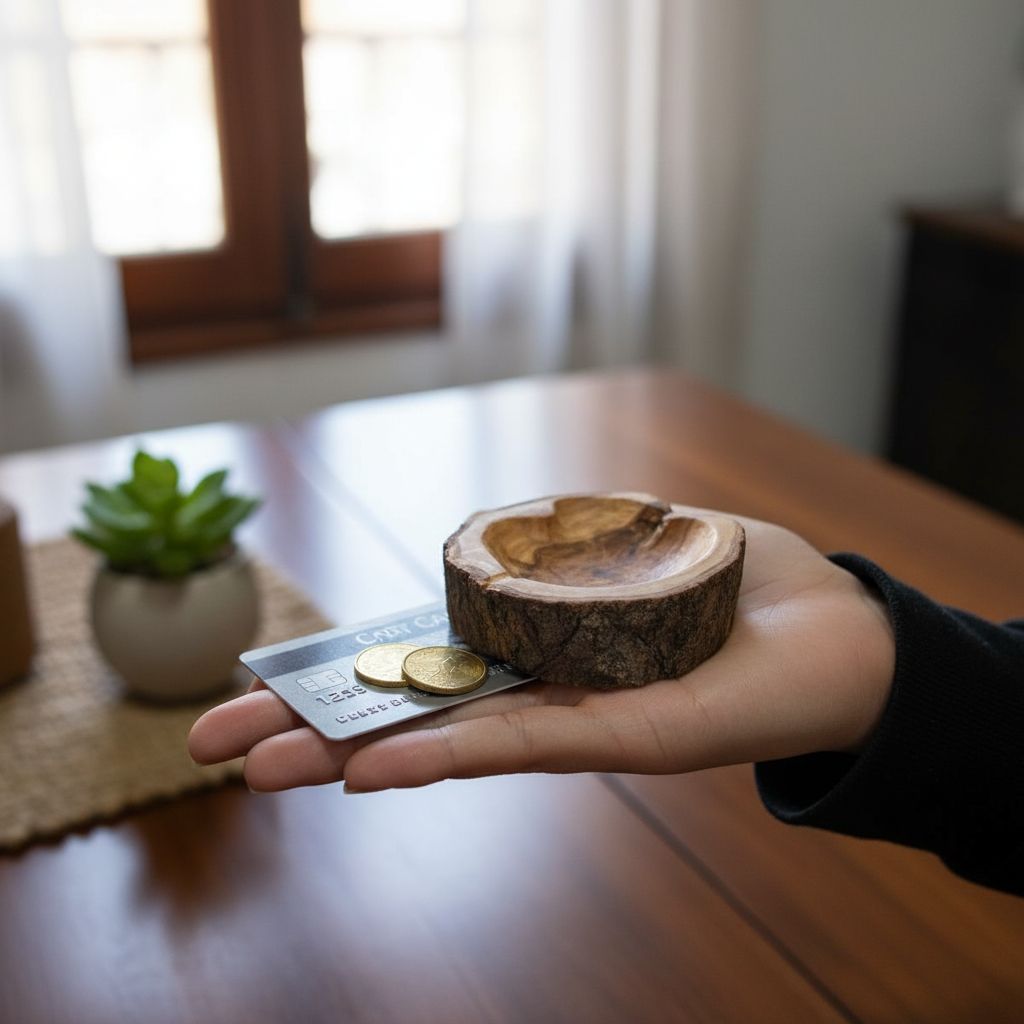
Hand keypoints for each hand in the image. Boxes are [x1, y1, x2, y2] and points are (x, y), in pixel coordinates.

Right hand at [188, 514, 894, 792]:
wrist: (843, 633)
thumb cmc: (746, 583)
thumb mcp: (646, 537)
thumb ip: (577, 535)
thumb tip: (518, 525)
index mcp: (538, 646)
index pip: (421, 662)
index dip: (342, 672)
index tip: (262, 681)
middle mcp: (542, 691)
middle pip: (412, 710)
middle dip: (314, 726)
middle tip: (215, 745)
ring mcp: (575, 720)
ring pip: (448, 740)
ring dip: (352, 754)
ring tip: (262, 769)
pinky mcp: (626, 738)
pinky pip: (526, 743)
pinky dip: (449, 755)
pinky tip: (376, 770)